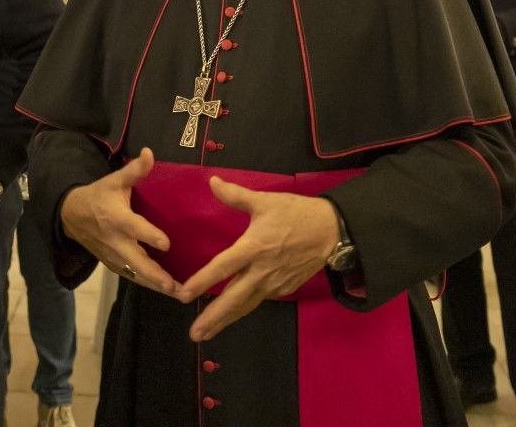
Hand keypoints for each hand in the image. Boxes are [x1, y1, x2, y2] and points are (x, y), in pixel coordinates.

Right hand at [58, 147, 178, 296]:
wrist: (71, 216)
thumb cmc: (98, 196)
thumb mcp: (113, 180)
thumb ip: (134, 171)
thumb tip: (150, 153)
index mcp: (116, 218)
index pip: (134, 228)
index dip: (149, 236)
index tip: (166, 244)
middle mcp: (115, 241)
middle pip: (136, 261)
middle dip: (155, 275)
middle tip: (174, 286)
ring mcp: (114, 256)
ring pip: (136, 274)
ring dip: (156, 285)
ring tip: (179, 294)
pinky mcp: (114, 265)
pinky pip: (133, 277)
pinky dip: (150, 285)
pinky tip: (169, 290)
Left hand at [176, 179, 338, 341]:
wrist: (332, 230)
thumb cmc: (296, 213)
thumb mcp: (266, 200)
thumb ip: (236, 195)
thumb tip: (211, 181)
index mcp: (253, 247)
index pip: (222, 267)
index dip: (202, 281)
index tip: (183, 295)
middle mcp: (261, 270)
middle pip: (233, 298)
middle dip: (213, 317)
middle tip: (194, 333)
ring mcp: (274, 283)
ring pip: (246, 305)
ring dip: (226, 320)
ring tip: (206, 333)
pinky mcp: (285, 288)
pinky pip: (260, 299)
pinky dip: (244, 309)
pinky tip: (233, 314)